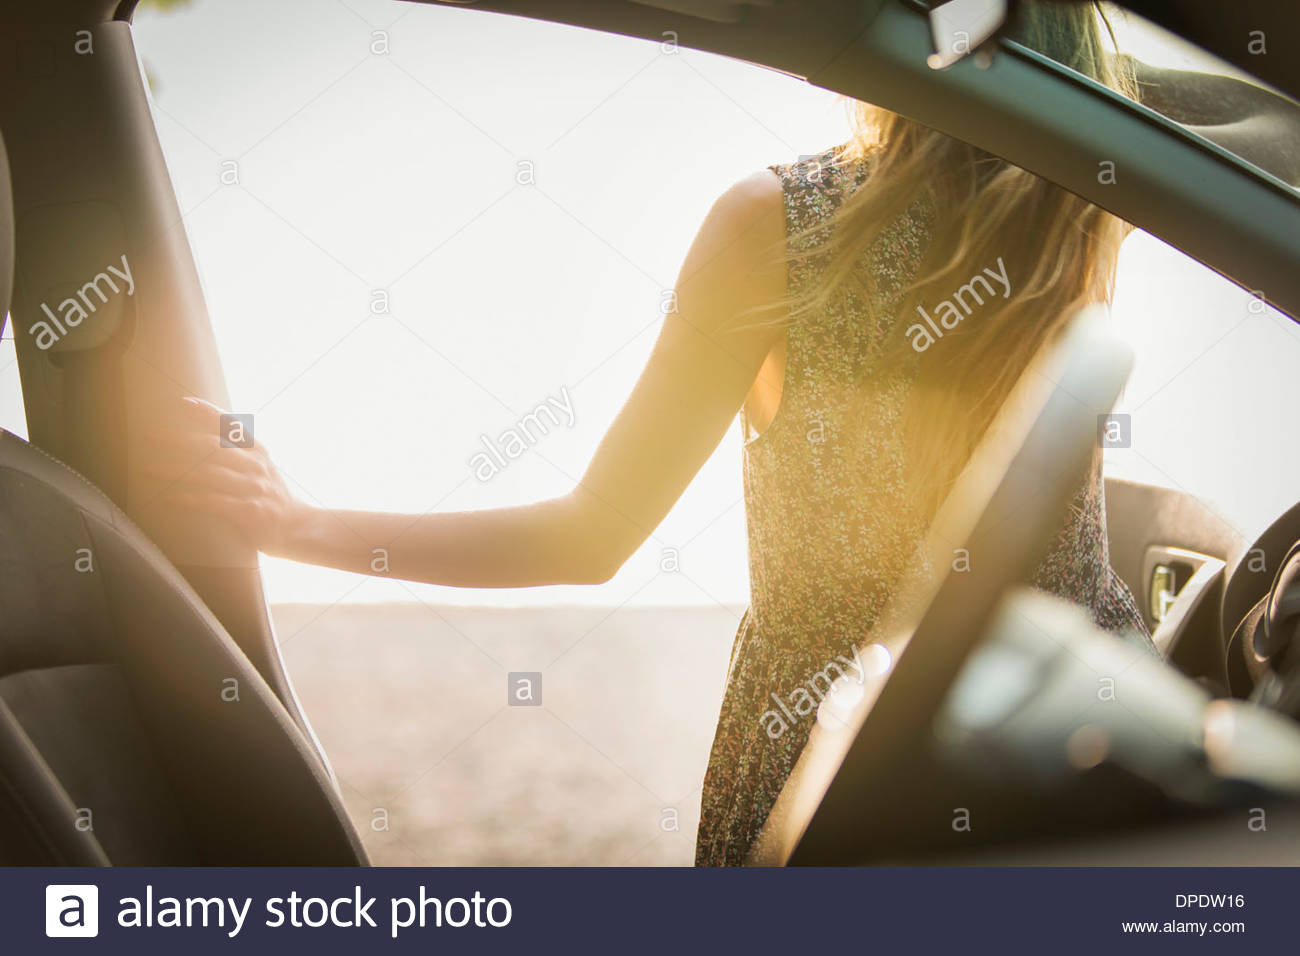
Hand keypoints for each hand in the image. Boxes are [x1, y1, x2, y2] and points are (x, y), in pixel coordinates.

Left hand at [148, 397, 308, 554]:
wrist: (300, 528)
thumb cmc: (273, 497)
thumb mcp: (263, 468)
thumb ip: (240, 453)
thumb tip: (206, 439)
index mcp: (258, 451)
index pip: (231, 425)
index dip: (207, 412)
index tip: (182, 402)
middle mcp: (255, 466)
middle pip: (211, 448)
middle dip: (177, 440)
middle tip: (150, 436)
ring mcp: (252, 488)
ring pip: (206, 475)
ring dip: (173, 470)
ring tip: (147, 468)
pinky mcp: (248, 512)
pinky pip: (212, 502)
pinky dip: (189, 499)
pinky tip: (170, 497)